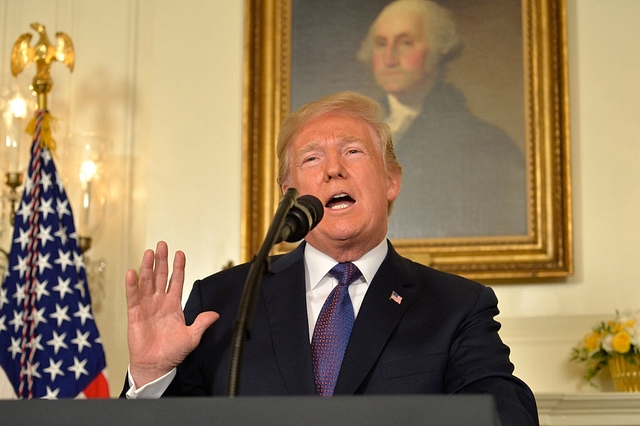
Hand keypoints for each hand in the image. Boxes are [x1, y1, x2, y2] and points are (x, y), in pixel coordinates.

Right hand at [125, 241, 218, 387]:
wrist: (156, 366)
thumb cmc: (172, 352)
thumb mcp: (192, 337)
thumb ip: (201, 324)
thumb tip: (215, 314)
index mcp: (174, 305)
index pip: (176, 281)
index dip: (178, 267)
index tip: (180, 253)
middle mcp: (159, 302)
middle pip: (160, 276)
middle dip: (161, 261)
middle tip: (162, 245)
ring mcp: (146, 306)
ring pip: (146, 282)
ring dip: (147, 268)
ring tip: (148, 253)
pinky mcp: (134, 314)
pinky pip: (133, 297)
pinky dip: (132, 285)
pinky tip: (132, 273)